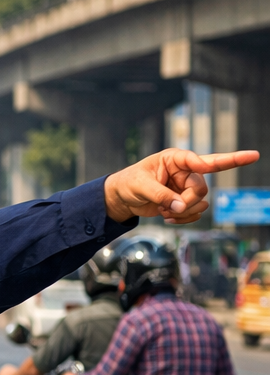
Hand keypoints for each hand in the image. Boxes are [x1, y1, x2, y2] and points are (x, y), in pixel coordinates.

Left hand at [103, 148, 258, 223]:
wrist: (122, 198)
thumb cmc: (128, 183)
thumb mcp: (140, 187)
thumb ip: (160, 195)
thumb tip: (180, 206)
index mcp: (176, 159)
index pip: (204, 160)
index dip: (229, 159)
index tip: (252, 156)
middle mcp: (186, 170)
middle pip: (201, 189)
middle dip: (186, 202)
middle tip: (166, 209)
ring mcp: (187, 186)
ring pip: (201, 202)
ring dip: (183, 212)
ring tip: (163, 211)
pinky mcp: (185, 200)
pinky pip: (196, 212)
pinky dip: (183, 219)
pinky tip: (168, 218)